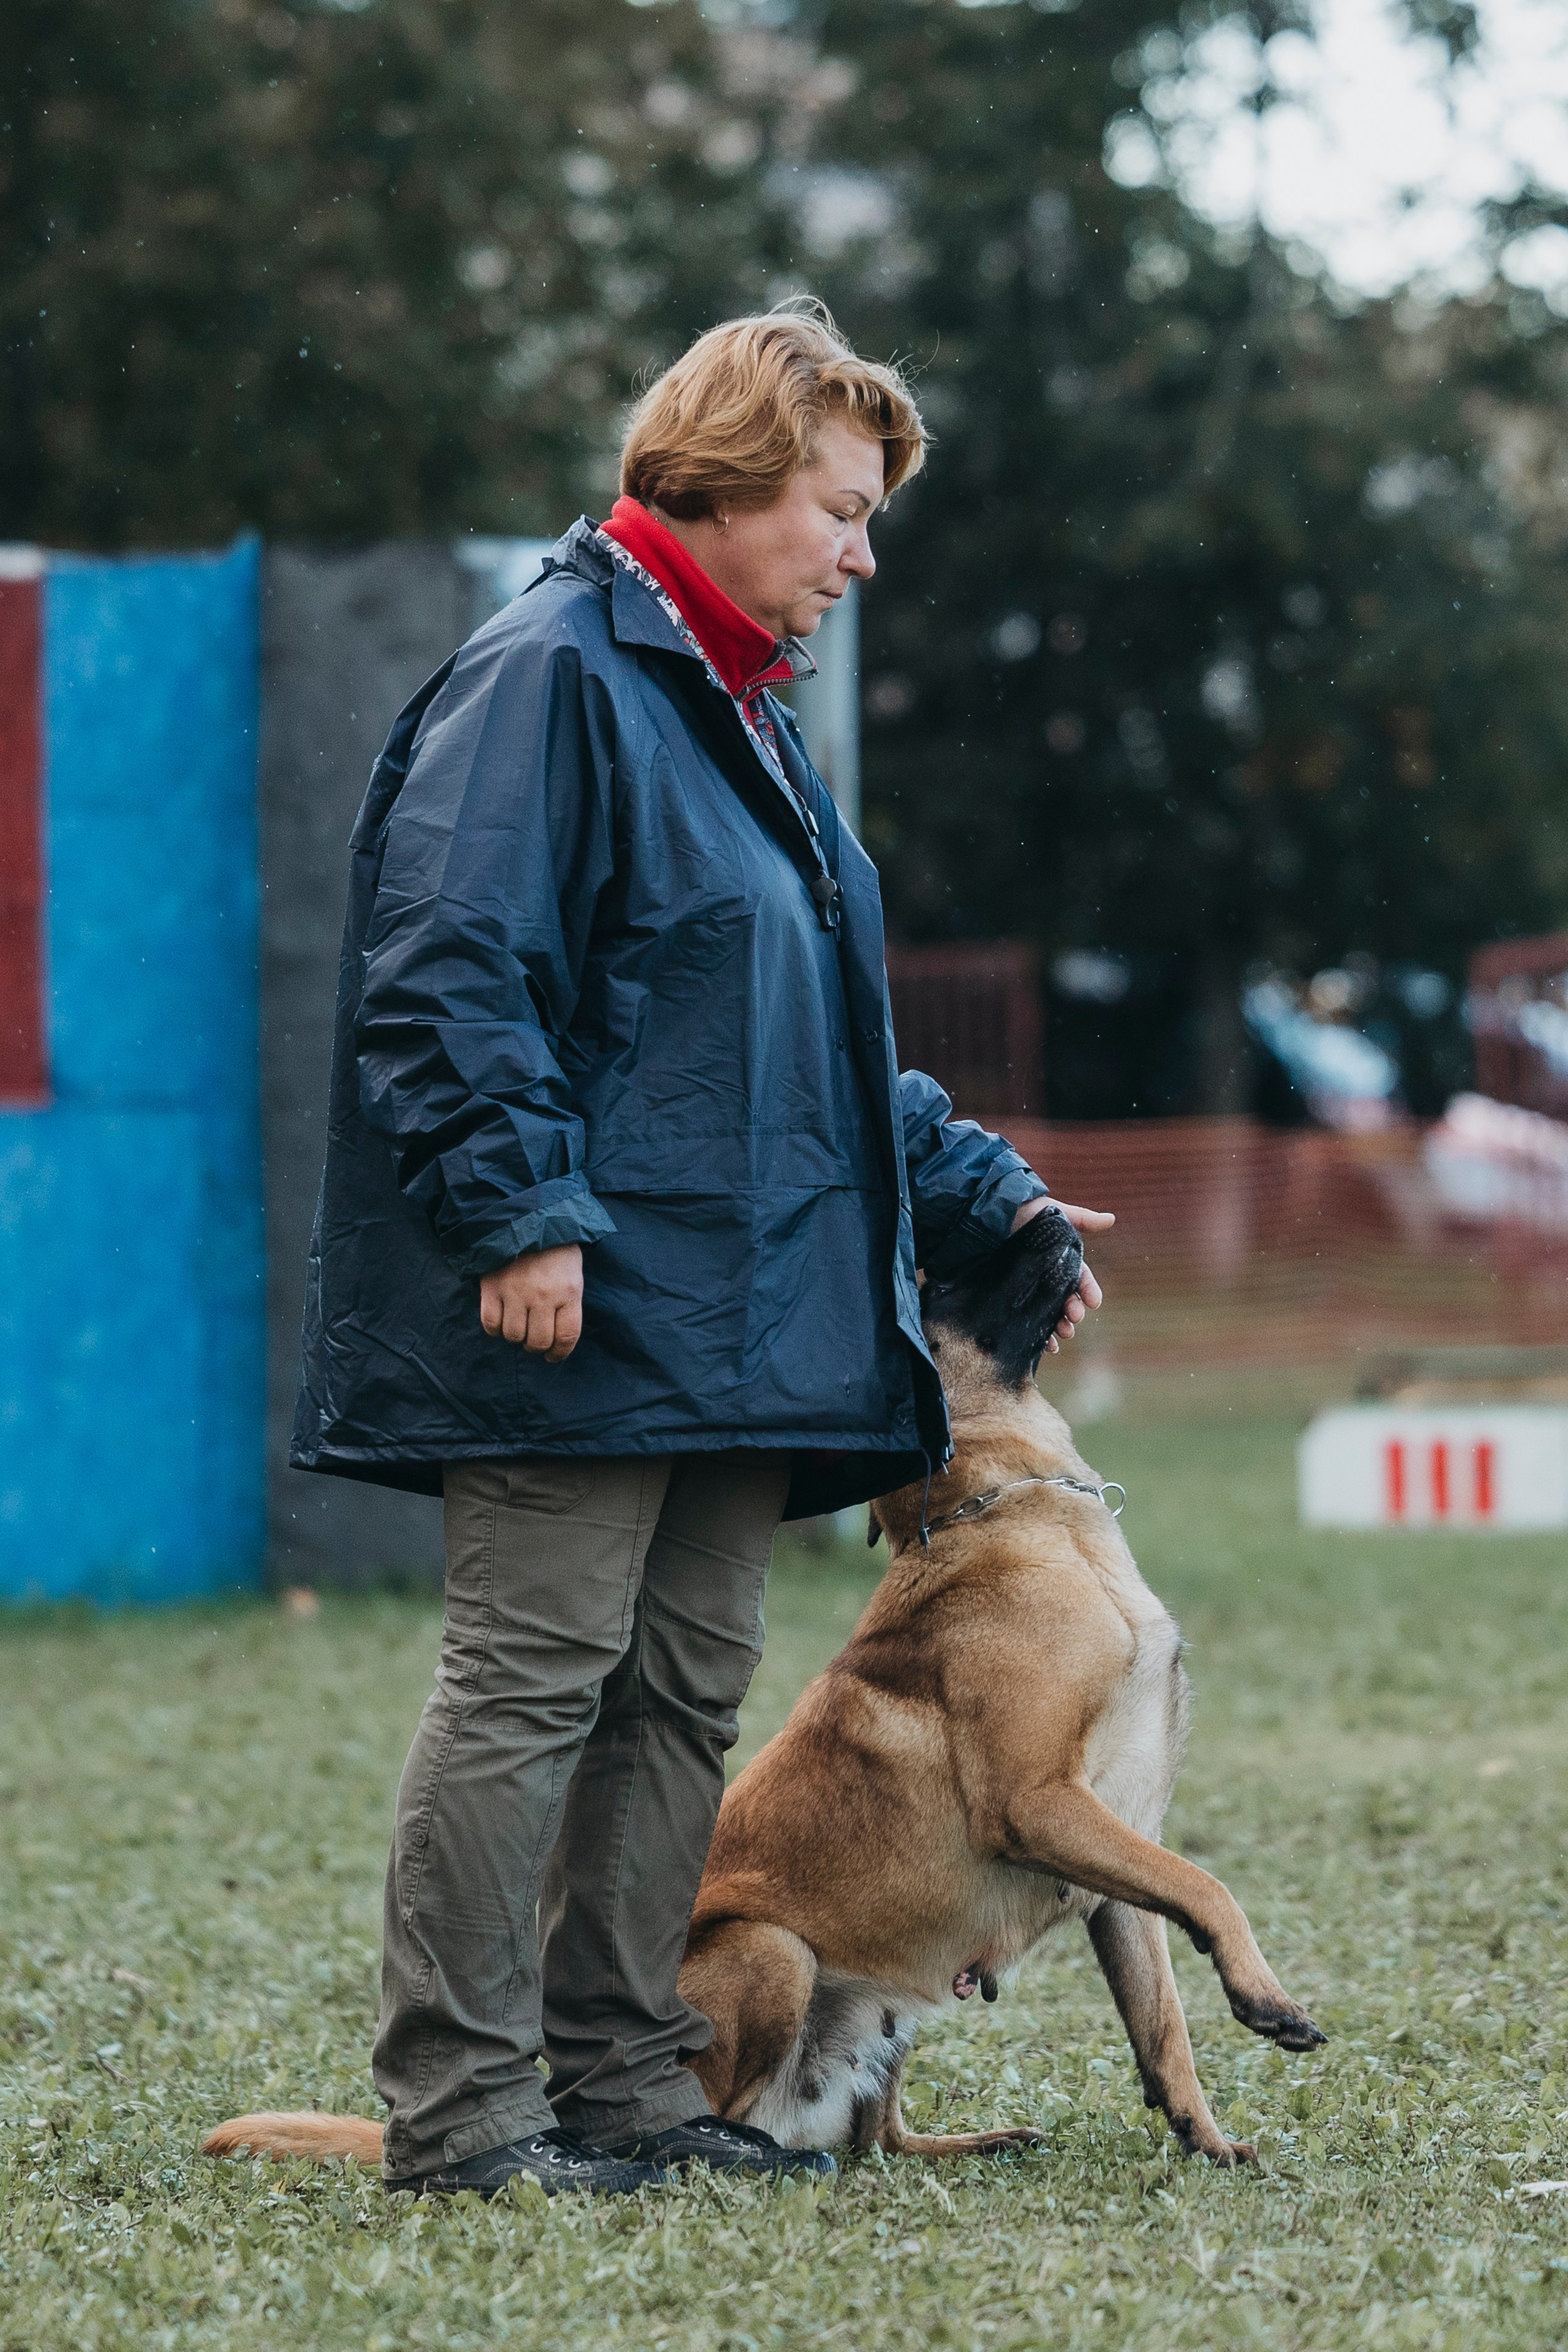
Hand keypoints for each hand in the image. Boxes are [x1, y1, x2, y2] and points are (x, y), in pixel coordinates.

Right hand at [479, 1244, 583, 1361]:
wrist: (526, 1218)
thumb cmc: (555, 1250)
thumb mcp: (573, 1274)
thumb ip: (567, 1304)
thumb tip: (556, 1337)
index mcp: (568, 1291)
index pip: (566, 1336)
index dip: (560, 1353)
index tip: (553, 1356)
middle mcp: (542, 1295)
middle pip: (538, 1341)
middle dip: (536, 1346)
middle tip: (534, 1339)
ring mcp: (515, 1292)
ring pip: (512, 1336)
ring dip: (515, 1336)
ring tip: (518, 1324)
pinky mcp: (492, 1287)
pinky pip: (490, 1324)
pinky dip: (495, 1328)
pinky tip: (501, 1320)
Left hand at [1011, 1196, 1113, 1352]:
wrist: (985, 1215)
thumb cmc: (1022, 1211)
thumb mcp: (1053, 1214)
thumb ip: (1081, 1218)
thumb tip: (1111, 1219)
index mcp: (1059, 1261)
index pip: (1079, 1279)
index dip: (1089, 1290)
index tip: (1094, 1301)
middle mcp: (1045, 1278)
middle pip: (1065, 1300)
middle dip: (1073, 1311)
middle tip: (1075, 1318)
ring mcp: (1027, 1290)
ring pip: (1048, 1313)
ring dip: (1059, 1326)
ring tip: (1063, 1334)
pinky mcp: (1008, 1299)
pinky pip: (1025, 1321)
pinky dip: (1036, 1337)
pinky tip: (1044, 1346)